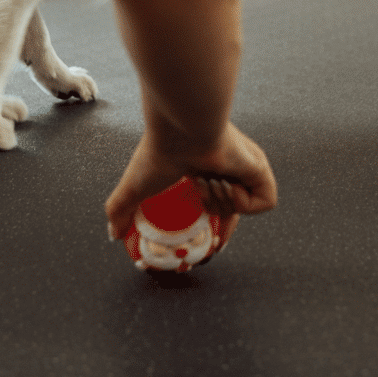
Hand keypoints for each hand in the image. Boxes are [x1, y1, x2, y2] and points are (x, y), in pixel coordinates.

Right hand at [104, 121, 276, 239]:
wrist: (182, 131)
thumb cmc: (160, 152)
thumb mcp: (134, 188)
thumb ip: (120, 211)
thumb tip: (113, 235)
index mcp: (206, 172)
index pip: (217, 206)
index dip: (215, 228)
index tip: (207, 246)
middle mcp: (230, 169)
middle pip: (234, 210)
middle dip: (221, 225)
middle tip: (207, 229)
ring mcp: (248, 168)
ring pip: (244, 207)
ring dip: (220, 203)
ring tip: (203, 181)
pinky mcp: (262, 168)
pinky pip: (264, 202)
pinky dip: (243, 203)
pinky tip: (224, 184)